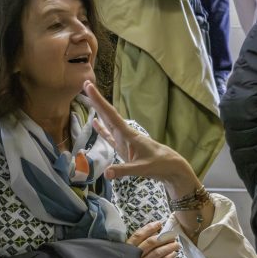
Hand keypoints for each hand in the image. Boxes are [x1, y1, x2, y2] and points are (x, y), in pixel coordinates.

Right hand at [83, 80, 199, 198]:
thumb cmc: (159, 165)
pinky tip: (94, 122)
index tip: (89, 86)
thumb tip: (106, 173)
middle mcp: (124, 134)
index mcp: (128, 134)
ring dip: (98, 111)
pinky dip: (101, 129)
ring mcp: (124, 140)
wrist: (171, 167)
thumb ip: (123, 170)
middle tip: (86, 84)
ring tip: (88, 97)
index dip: (99, 101)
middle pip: (108, 114)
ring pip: (108, 122)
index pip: (110, 115)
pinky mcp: (124, 147)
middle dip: (97, 100)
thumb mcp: (142, 169)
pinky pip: (109, 136)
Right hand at [127, 221, 179, 257]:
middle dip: (162, 237)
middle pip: (150, 243)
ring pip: (157, 253)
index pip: (139, 235)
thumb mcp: (128, 249)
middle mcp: (136, 254)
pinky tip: (173, 253)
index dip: (149, 228)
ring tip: (176, 244)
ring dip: (168, 247)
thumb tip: (155, 231)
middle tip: (172, 235)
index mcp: (129, 247)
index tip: (159, 223)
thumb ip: (139, 240)